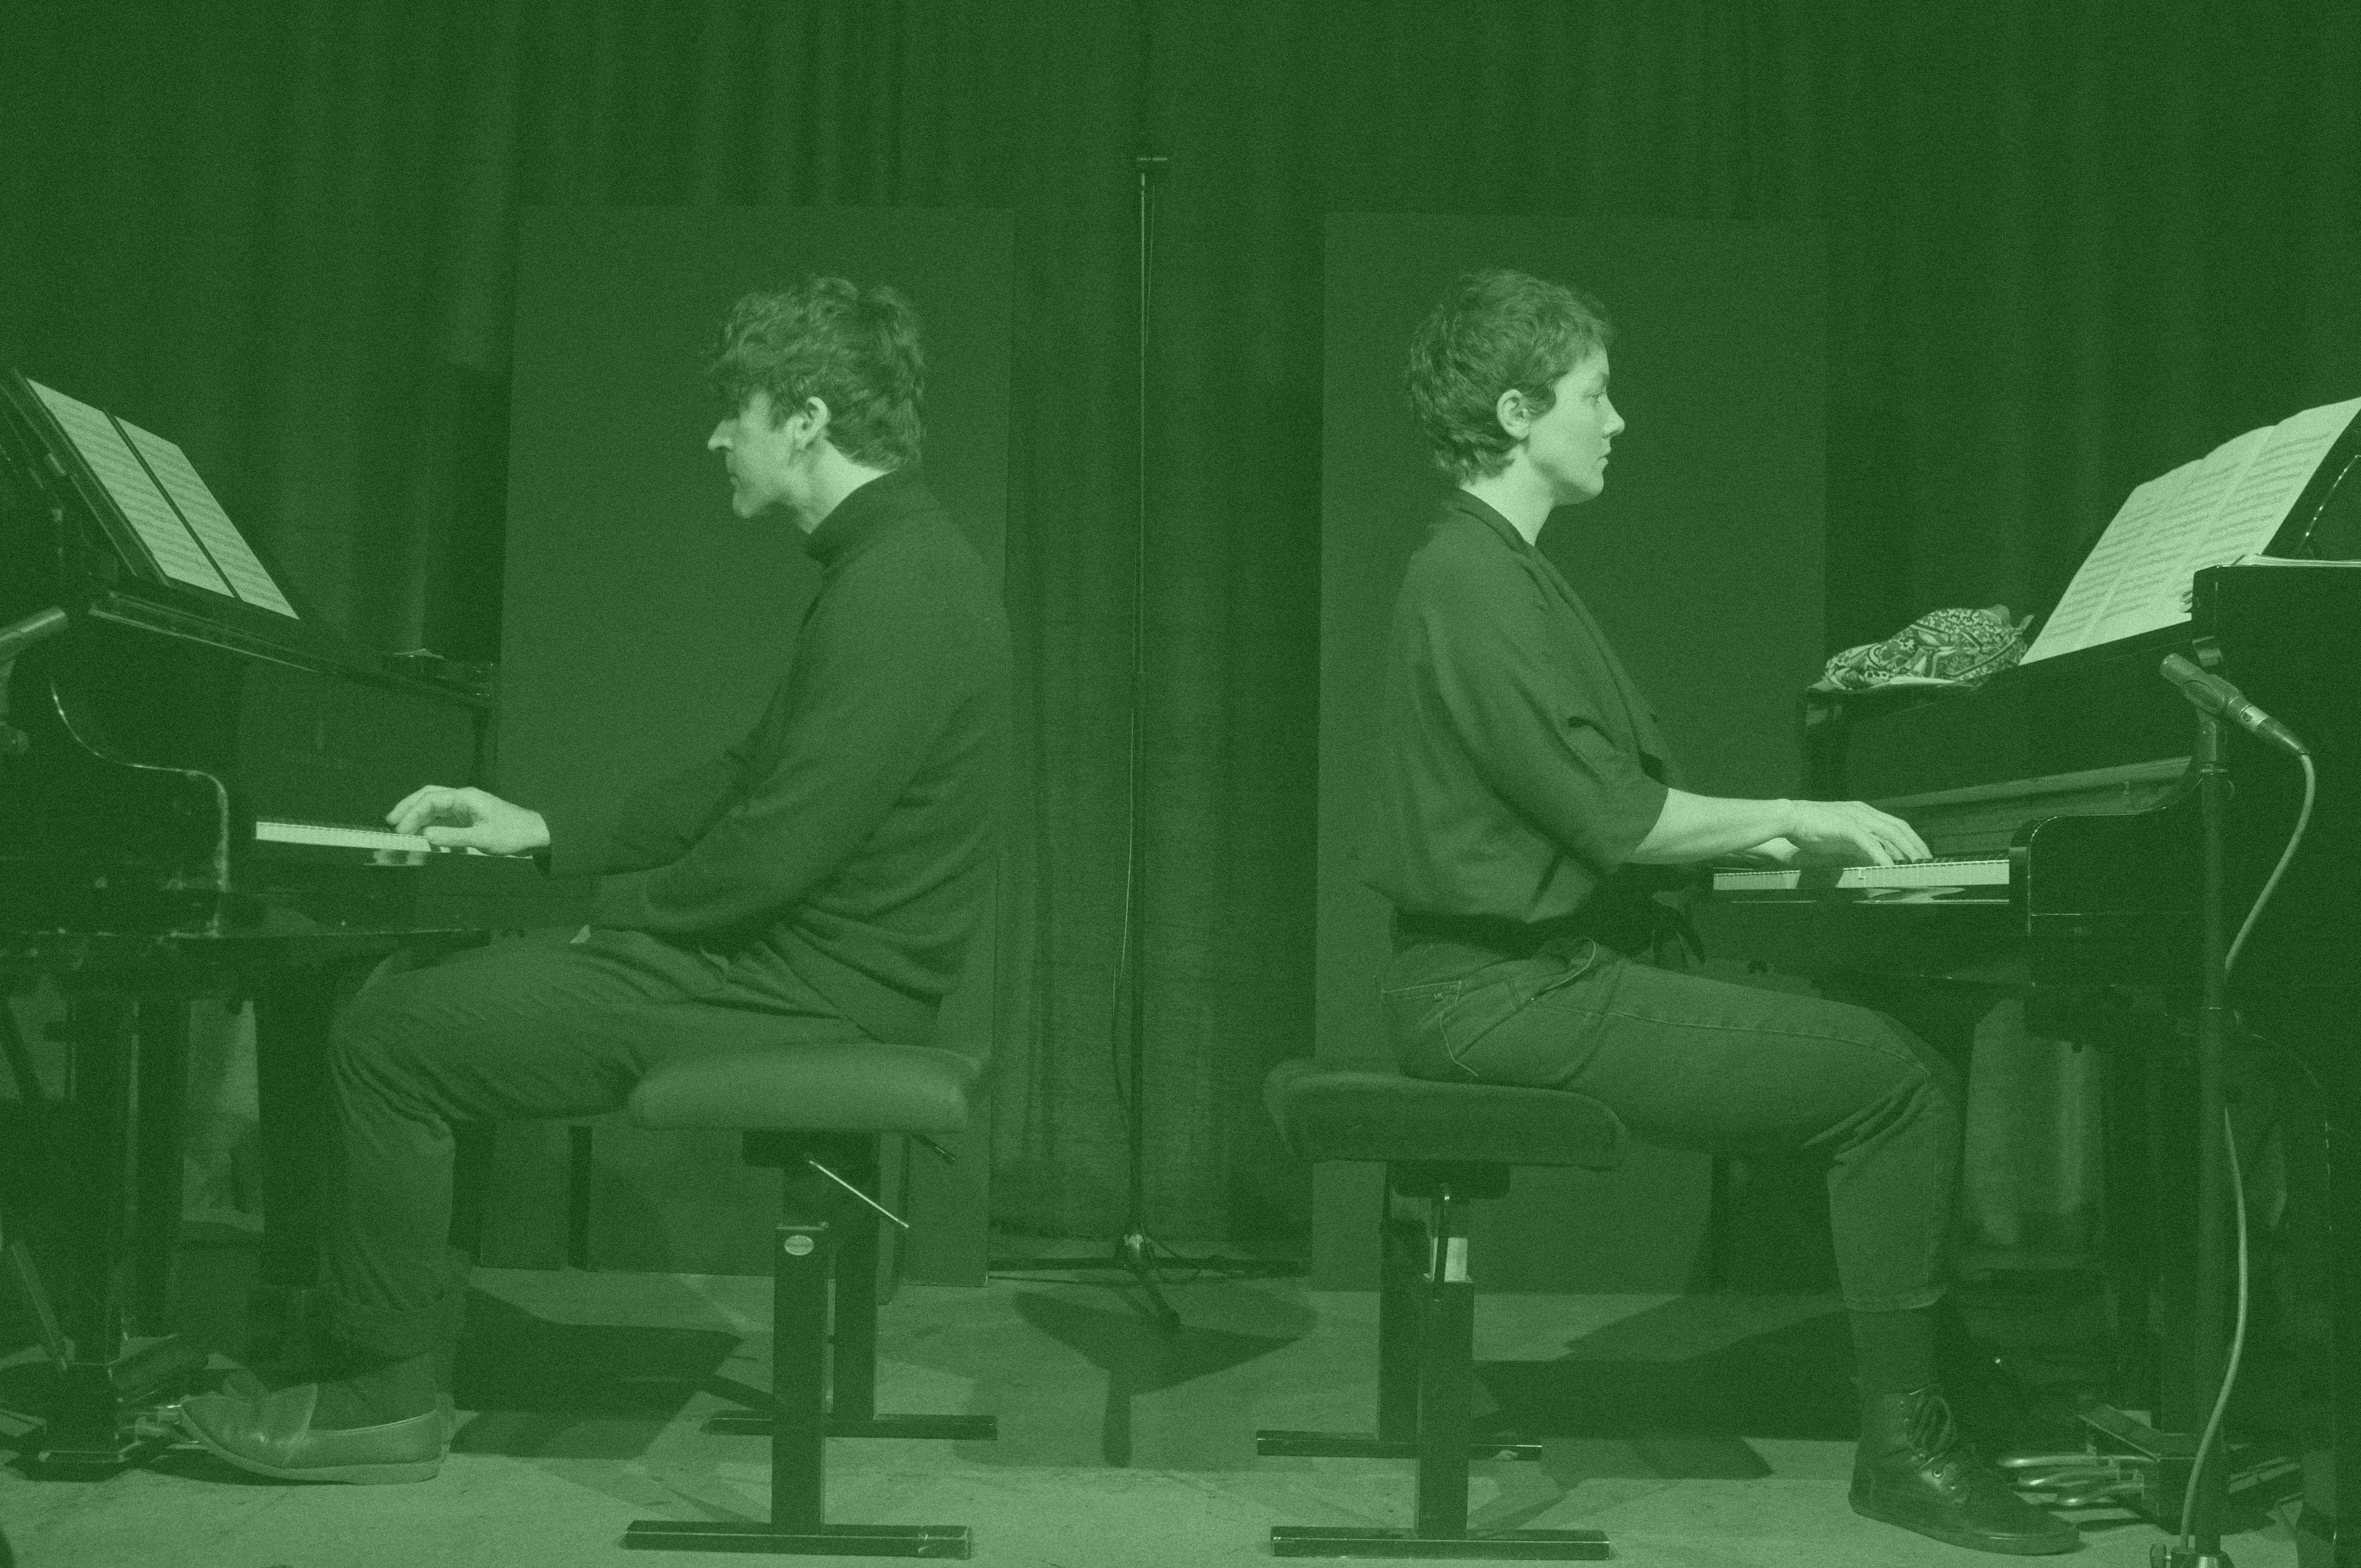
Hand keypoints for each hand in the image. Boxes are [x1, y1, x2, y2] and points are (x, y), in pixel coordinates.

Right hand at [386, 785, 549, 855]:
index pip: (431, 800)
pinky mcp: (467, 816)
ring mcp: (465, 805)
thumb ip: (453, 837)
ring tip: (399, 826)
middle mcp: (463, 797)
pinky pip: (442, 815)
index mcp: (466, 797)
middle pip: (428, 796)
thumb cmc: (513, 834)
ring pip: (433, 804)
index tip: (400, 829)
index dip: (413, 814)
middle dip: (408, 807)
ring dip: (416, 814)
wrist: (535, 833)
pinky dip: (428, 822)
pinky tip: (419, 832)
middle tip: (390, 821)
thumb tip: (426, 835)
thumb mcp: (483, 839)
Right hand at [1783, 799, 1930, 867]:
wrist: (1788, 817)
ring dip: (1905, 850)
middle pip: (1899, 827)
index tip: (1920, 854)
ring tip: (1914, 865)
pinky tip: (1889, 866)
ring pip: (1890, 833)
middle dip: (1915, 845)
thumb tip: (1873, 858)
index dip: (1911, 839)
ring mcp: (1856, 817)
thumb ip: (1857, 845)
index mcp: (1862, 812)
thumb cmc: (1808, 828)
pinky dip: (1882, 855)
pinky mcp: (1846, 826)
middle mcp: (1863, 812)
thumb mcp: (1839, 837)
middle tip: (1926, 862)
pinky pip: (1870, 842)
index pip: (1895, 824)